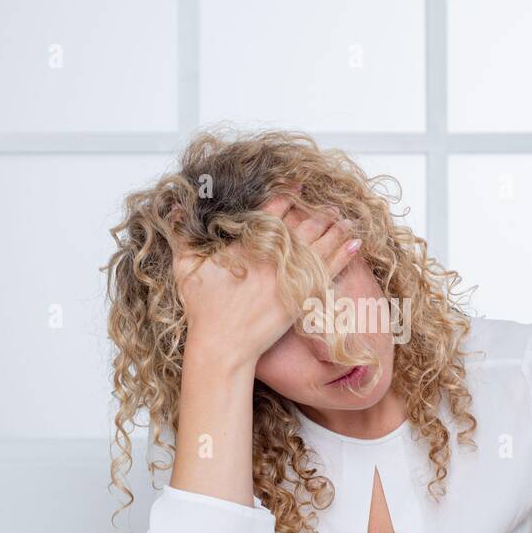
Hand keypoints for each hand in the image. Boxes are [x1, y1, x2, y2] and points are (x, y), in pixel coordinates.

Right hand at [175, 193, 361, 368]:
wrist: (223, 346)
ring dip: (335, 227)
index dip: (288, 196)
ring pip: (320, 242)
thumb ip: (181, 236)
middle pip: (304, 224)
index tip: (299, 186)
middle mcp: (273, 256)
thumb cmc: (203, 309)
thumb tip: (176, 208)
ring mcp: (290, 276)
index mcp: (249, 244)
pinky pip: (329, 269)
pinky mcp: (303, 296)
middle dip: (318, 212)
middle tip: (330, 204)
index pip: (274, 211)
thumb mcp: (185, 268)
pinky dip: (344, 254)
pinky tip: (355, 243)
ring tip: (345, 218)